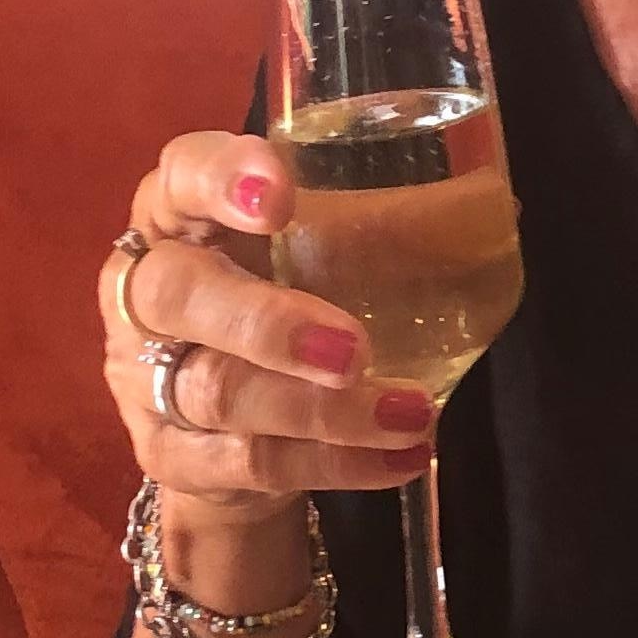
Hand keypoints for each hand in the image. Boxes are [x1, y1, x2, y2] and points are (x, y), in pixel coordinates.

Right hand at [101, 134, 434, 529]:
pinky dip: (334, 464)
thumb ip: (367, 231)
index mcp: (180, 215)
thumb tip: (493, 213)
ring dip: (323, 411)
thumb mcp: (306, 258)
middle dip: (265, 322)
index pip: (179, 173)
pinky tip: (401, 457)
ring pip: (219, 393)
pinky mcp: (169, 456)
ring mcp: (144, 379)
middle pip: (178, 294)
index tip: (280, 195)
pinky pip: (250, 463)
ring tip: (411, 413)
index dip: (220, 179)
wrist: (223, 434)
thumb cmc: (278, 307)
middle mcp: (146, 291)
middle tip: (352, 348)